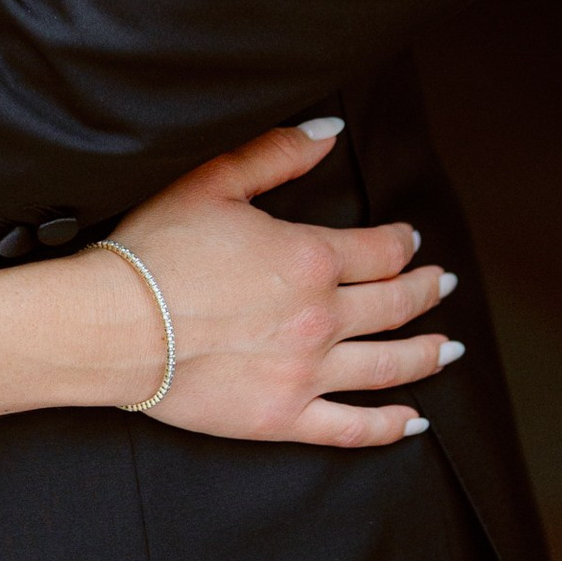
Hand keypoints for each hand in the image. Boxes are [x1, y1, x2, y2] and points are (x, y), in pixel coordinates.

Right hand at [112, 122, 457, 448]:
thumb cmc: (155, 251)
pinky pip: (351, 427)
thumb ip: (277, 154)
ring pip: (388, 365)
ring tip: (448, 350)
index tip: (411, 240)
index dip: (402, 243)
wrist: (113, 325)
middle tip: (444, 286)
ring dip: (426, 355)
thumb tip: (329, 133)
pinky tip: (413, 421)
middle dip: (427, 292)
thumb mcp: (213, 182)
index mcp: (310, 259)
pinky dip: (389, 426)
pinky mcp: (283, 416)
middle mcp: (322, 317)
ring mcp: (307, 372)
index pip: (379, 251)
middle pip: (395, 305)